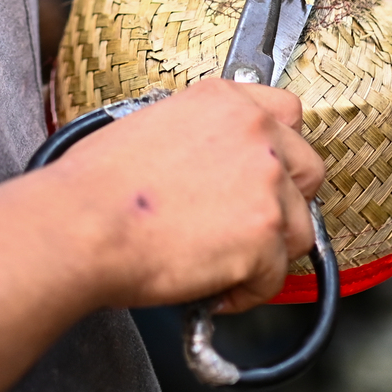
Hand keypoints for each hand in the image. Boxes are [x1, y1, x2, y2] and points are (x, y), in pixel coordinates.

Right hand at [45, 78, 324, 313]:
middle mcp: (255, 133)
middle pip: (308, 170)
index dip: (279, 150)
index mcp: (224, 101)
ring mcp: (266, 183)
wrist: (84, 224)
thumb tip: (214, 165)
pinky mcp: (265, 235)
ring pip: (298, 228)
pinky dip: (247, 290)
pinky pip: (276, 277)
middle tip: (247, 223)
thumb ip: (199, 135)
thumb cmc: (97, 185)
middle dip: (285, 202)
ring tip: (222, 262)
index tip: (266, 172)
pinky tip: (212, 285)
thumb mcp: (150, 125)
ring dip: (267, 252)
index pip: (287, 113)